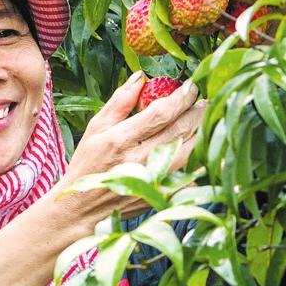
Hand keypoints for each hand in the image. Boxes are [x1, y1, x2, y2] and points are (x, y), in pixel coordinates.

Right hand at [0, 73, 203, 285]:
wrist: (81, 208)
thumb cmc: (88, 165)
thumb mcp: (96, 129)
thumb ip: (119, 102)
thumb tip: (141, 76)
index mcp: (120, 140)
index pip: (160, 113)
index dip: (180, 97)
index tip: (190, 86)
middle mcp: (139, 160)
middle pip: (180, 131)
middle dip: (196, 111)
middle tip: (203, 99)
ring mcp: (152, 180)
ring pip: (190, 152)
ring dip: (201, 133)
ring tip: (204, 118)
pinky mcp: (160, 195)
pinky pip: (190, 177)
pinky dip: (201, 162)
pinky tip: (204, 148)